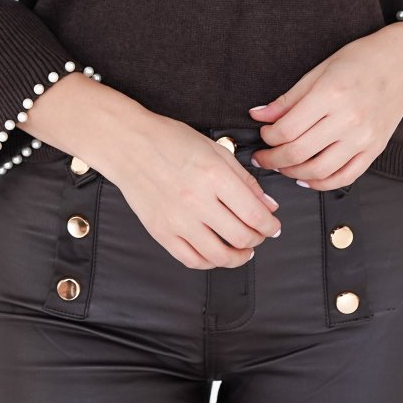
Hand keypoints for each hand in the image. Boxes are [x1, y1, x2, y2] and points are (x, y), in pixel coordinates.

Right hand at [110, 114, 281, 268]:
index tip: (274, 226)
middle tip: (261, 235)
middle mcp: (197, 200)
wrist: (129, 145)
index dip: (270, 225)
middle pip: (241, 237)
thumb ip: (244, 179)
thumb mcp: (215, 149)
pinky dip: (210, 262)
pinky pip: (191, 260)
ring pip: (218, 255)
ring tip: (243, 251)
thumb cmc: (170, 141)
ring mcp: (177, 220)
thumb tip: (268, 205)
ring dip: (238, 257)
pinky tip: (216, 254)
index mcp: (214, 175)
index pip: (255, 214)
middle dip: (258, 239)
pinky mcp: (161, 232)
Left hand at [248, 28, 402, 189]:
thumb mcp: (319, 70)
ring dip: (293, 172)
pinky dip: (322, 183)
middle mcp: (348, 119)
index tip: (263, 134)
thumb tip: (259, 115)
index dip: (268, 136)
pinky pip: (345, 177)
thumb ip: (289, 98)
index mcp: (331, 94)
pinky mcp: (374, 150)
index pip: (287, 128)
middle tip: (262, 157)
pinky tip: (307, 177)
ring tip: (282, 166)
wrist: (402, 64)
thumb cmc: (360, 60)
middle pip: (299, 152)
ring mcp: (363, 138)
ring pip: (319, 170)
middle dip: (273, 159)